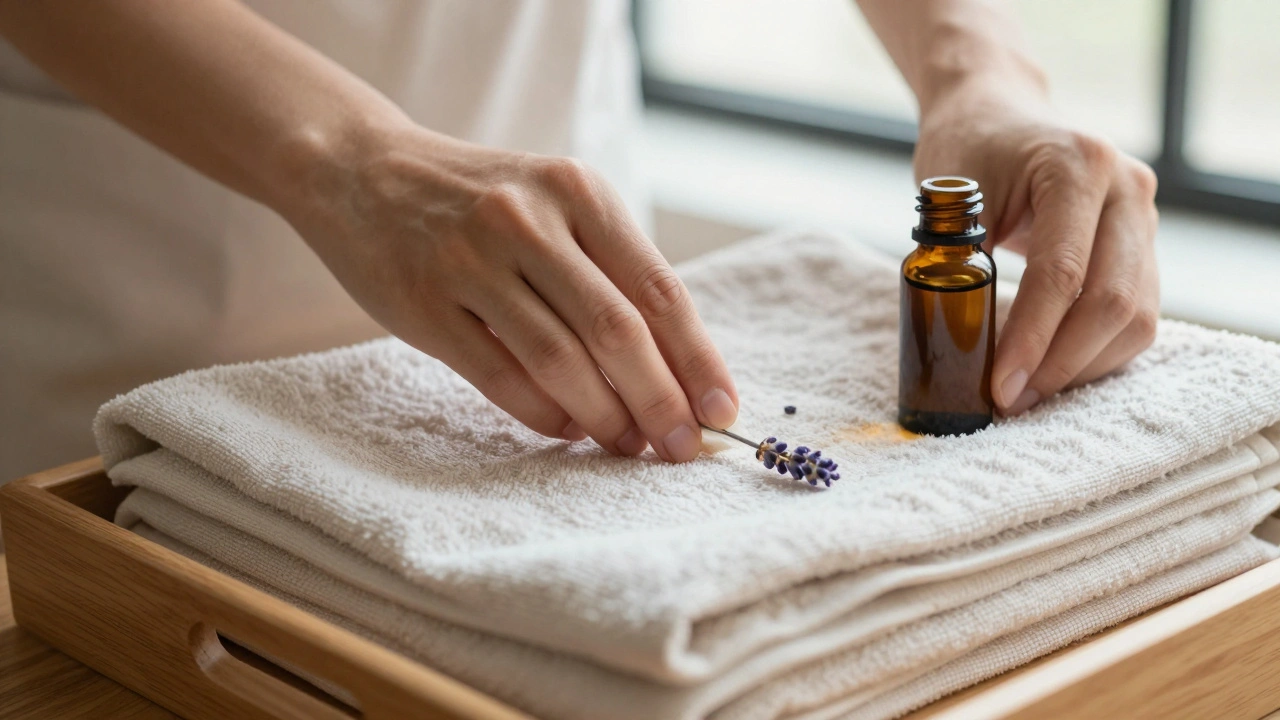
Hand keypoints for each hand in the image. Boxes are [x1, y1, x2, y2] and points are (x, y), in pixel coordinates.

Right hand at [283, 123, 738, 460]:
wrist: (362, 171)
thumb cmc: (481, 201)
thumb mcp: (554, 205)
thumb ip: (611, 273)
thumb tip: (677, 372)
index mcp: (578, 193)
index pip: (660, 291)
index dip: (698, 362)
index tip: (722, 412)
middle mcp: (529, 220)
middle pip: (617, 331)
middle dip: (660, 402)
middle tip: (679, 448)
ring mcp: (471, 261)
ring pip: (559, 361)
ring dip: (603, 417)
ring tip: (624, 444)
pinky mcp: (425, 304)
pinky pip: (501, 377)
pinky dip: (544, 414)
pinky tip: (568, 429)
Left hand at [913, 75, 1159, 415]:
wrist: (997, 113)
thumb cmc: (966, 150)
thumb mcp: (950, 193)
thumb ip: (963, 259)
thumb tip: (965, 347)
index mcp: (1080, 166)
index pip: (1063, 272)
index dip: (1032, 339)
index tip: (1000, 387)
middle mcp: (1128, 189)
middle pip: (1114, 302)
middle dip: (1060, 364)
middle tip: (1011, 401)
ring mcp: (1145, 218)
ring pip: (1137, 318)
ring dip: (1083, 368)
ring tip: (1028, 393)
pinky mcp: (1145, 247)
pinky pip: (1137, 316)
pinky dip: (1097, 354)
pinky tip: (1055, 372)